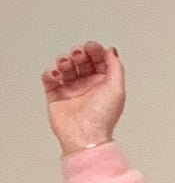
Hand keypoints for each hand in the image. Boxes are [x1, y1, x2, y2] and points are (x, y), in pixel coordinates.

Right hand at [41, 40, 124, 154]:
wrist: (84, 135)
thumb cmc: (102, 116)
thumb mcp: (117, 89)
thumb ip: (116, 67)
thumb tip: (111, 51)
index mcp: (103, 83)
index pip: (98, 60)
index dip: (94, 50)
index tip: (91, 47)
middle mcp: (87, 85)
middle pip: (81, 61)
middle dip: (78, 54)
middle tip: (78, 56)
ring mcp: (70, 89)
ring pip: (65, 66)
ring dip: (64, 61)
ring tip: (65, 66)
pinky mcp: (55, 95)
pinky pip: (49, 78)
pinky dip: (50, 73)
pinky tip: (56, 76)